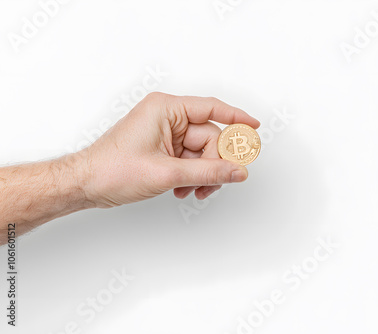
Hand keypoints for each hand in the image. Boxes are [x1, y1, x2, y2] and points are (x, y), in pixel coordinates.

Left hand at [78, 93, 259, 207]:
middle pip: (209, 138)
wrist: (87, 185)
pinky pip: (190, 161)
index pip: (211, 108)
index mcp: (166, 109)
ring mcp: (166, 135)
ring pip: (201, 153)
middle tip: (213, 184)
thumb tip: (237, 171)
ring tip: (192, 191)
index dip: (237, 118)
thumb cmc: (113, 169)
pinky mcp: (163, 150)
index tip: (255, 127)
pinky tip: (183, 190)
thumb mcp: (167, 173)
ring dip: (202, 175)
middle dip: (213, 164)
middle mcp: (167, 118)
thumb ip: (208, 172)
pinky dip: (192, 177)